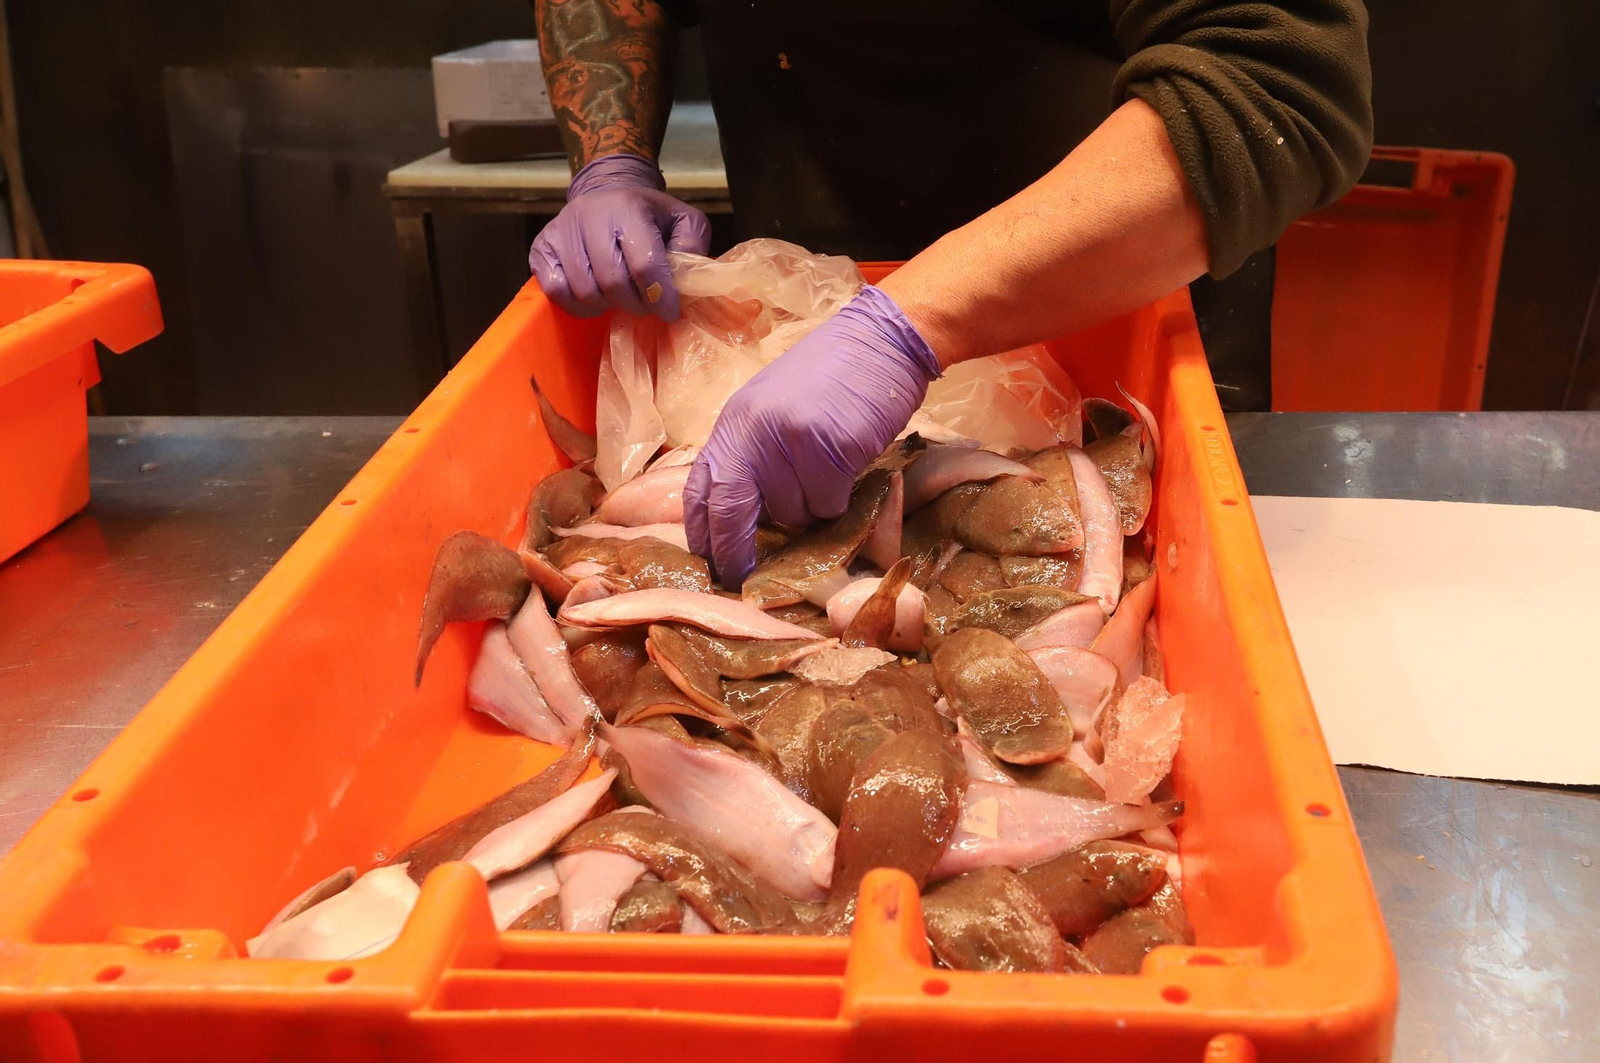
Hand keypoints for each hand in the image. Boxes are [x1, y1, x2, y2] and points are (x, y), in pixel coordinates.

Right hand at [528, 153, 710, 321]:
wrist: (606, 192)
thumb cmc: (648, 214)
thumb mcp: (682, 220)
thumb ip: (692, 245)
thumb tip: (687, 278)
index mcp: (628, 208)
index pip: (644, 263)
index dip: (660, 295)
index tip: (670, 311)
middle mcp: (590, 215)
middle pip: (612, 281)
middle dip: (635, 304)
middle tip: (645, 306)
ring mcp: (561, 230)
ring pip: (584, 290)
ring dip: (607, 305)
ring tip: (620, 299)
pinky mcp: (542, 246)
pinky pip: (555, 290)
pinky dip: (576, 304)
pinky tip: (594, 299)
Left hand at [684, 285, 942, 585]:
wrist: (879, 341)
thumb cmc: (828, 378)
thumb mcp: (769, 411)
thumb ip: (751, 455)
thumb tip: (742, 520)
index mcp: (733, 425)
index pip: (700, 492)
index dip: (703, 536)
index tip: (712, 566)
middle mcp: (754, 433)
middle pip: (730, 513)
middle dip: (736, 553)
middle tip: (744, 579)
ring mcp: (791, 441)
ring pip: (793, 514)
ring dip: (810, 511)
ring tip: (827, 474)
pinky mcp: (832, 450)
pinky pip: (831, 504)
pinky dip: (841, 498)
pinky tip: (849, 465)